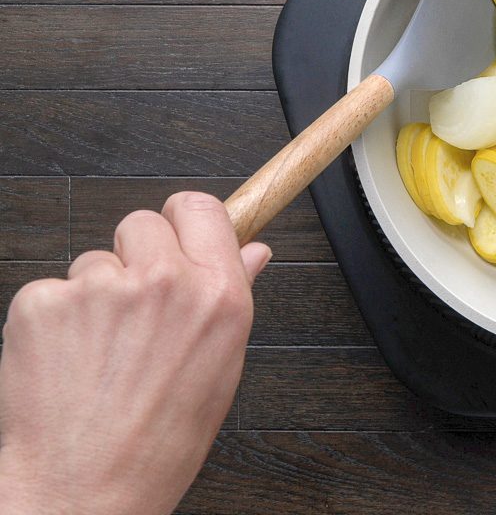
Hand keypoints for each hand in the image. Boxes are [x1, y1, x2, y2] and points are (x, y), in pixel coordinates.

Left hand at [0, 192, 270, 514]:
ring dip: (93, 294)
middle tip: (133, 311)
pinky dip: (52, 320)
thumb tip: (252, 251)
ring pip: (93, 260)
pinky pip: (49, 289)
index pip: (201, 208)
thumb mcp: (221, 367)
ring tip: (99, 353)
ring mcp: (100, 288)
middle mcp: (164, 282)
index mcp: (217, 295)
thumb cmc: (158, 442)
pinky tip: (66, 361)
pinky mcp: (44, 302)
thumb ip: (232, 295)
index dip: (185, 223)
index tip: (178, 237)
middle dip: (136, 256)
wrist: (84, 491)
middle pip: (142, 222)